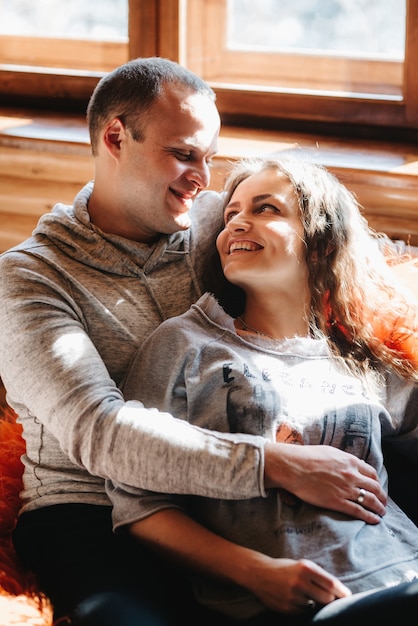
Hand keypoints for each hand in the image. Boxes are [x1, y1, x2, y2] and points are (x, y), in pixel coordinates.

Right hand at [240, 553, 350, 614]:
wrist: (259, 574)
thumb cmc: (285, 568)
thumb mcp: (302, 565)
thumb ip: (319, 576)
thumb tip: (339, 592)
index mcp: (305, 568)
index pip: (332, 584)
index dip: (342, 592)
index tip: (348, 596)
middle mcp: (300, 582)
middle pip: (327, 598)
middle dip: (330, 599)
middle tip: (328, 596)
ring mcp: (293, 597)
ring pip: (315, 606)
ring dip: (314, 603)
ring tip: (304, 593)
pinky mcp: (287, 608)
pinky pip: (303, 611)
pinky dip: (304, 607)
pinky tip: (295, 598)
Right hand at [264, 442, 386, 523]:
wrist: (293, 466)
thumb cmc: (307, 457)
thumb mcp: (330, 452)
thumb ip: (344, 459)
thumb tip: (352, 463)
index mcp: (350, 461)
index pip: (372, 474)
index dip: (377, 482)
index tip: (377, 488)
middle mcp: (351, 475)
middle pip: (374, 488)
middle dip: (382, 497)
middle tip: (383, 502)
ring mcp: (345, 489)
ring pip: (370, 500)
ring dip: (379, 508)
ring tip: (382, 513)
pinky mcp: (337, 502)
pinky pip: (359, 511)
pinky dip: (369, 516)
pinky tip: (374, 520)